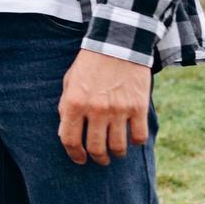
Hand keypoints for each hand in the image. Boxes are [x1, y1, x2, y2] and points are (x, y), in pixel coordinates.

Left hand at [57, 49, 150, 164]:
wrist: (117, 44)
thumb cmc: (89, 64)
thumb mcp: (69, 82)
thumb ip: (66, 106)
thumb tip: (66, 131)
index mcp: (74, 103)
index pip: (69, 140)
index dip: (74, 154)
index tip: (79, 159)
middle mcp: (95, 109)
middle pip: (95, 148)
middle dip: (97, 158)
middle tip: (100, 159)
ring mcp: (118, 109)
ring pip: (117, 147)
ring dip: (116, 153)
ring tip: (115, 152)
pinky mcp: (138, 107)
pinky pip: (138, 136)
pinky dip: (135, 142)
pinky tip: (131, 139)